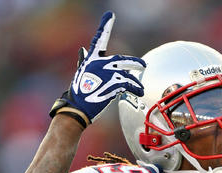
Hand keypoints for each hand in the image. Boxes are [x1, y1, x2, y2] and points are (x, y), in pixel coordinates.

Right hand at [50, 11, 145, 127]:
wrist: (78, 108)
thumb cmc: (79, 94)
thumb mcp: (80, 74)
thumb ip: (84, 61)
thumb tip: (83, 49)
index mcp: (91, 60)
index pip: (99, 40)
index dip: (105, 27)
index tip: (110, 15)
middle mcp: (100, 63)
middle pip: (122, 60)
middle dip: (135, 63)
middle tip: (143, 65)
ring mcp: (108, 73)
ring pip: (128, 74)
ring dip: (136, 81)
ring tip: (141, 88)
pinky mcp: (114, 83)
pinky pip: (130, 84)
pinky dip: (136, 88)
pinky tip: (139, 92)